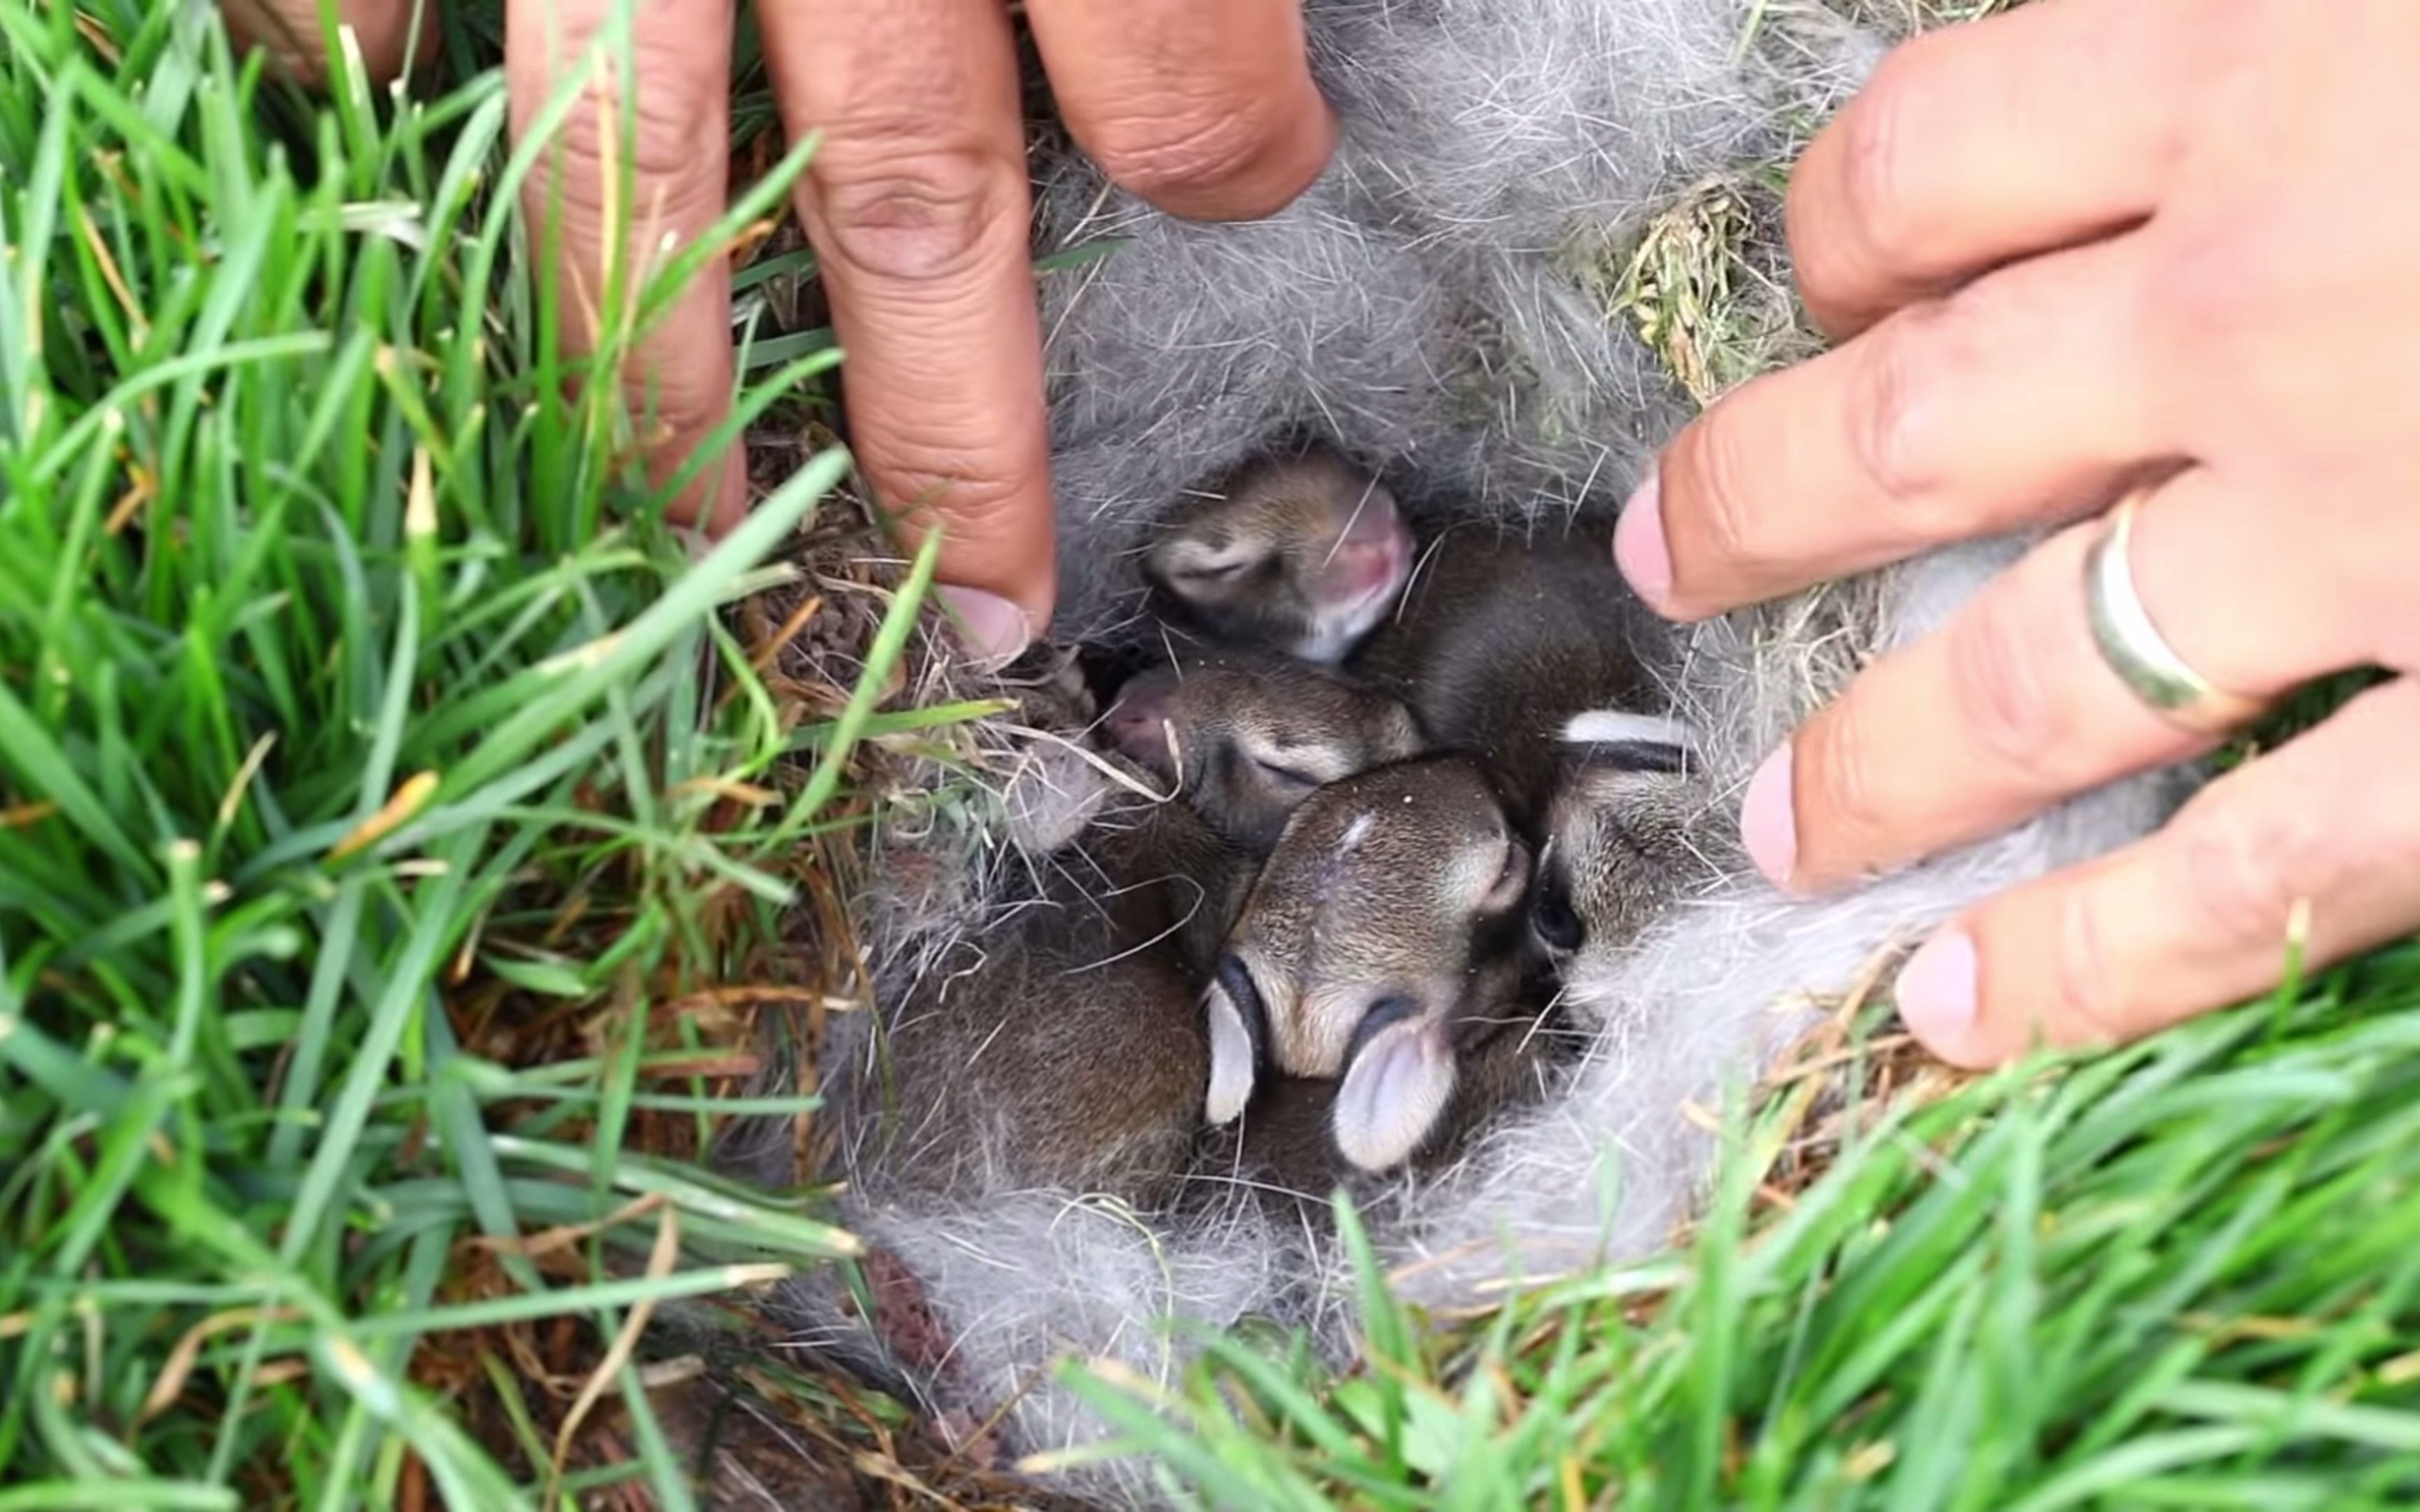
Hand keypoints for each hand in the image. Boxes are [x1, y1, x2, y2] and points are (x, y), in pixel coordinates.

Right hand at [222, 0, 1335, 661]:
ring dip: (650, 382)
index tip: (1246, 172)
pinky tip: (396, 182)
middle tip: (977, 613)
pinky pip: (357, 15)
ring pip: (618, 172)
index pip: (1172, 82)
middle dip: (942, 439)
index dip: (1224, 148)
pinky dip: (352, 91)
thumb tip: (1239, 108)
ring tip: (682, 547)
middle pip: (901, 200)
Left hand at [1611, 0, 2419, 1066]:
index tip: (1810, 289)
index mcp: (2262, 54)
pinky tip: (1954, 1016)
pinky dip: (2095, 961)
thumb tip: (2163, 93)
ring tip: (1782, 826)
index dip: (1836, 237)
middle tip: (1676, 557)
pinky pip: (2261, 870)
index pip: (1927, 160)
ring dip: (1876, 767)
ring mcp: (2383, 529)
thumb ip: (2284, 29)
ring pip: (2030, 681)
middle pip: (1904, 431)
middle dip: (1756, 504)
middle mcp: (2266, 304)